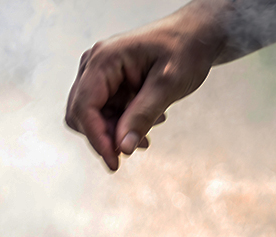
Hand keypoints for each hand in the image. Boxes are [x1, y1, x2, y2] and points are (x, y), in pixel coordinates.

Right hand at [65, 1, 228, 170]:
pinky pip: (103, 112)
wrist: (195, 36)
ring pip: (91, 116)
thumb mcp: (168, 84)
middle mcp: (94, 65)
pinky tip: (144, 123)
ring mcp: (98, 73)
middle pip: (81, 114)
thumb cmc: (185, 49)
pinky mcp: (106, 82)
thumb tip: (122, 148)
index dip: (96, 138)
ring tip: (145, 134)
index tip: (114, 161)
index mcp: (104, 59)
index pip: (84, 107)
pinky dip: (120, 124)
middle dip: (105, 135)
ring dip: (114, 131)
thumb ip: (142, 116)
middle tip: (134, 146)